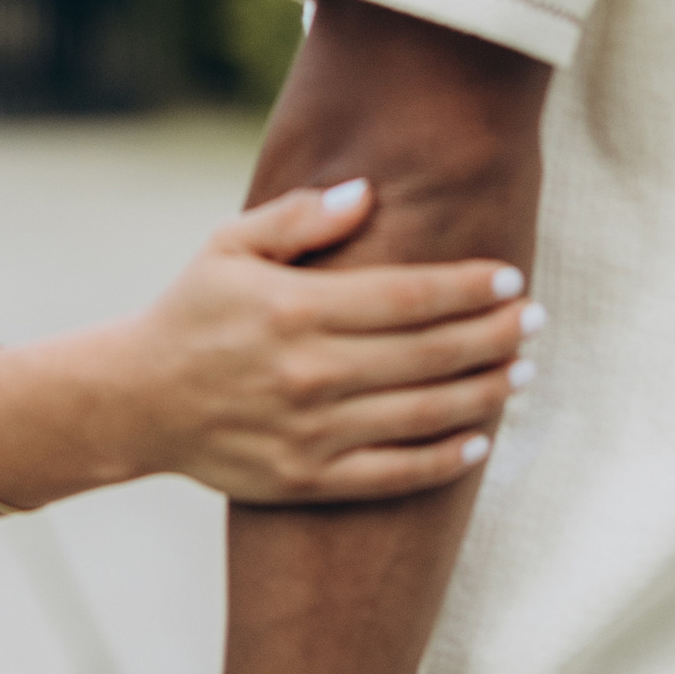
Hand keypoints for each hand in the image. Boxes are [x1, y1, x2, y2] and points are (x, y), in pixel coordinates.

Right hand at [119, 181, 530, 502]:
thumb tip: (368, 194)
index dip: (466, 288)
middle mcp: (310, 373)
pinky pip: (392, 474)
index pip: (406, 297)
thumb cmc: (193, 310)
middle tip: (536, 321)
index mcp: (295, 309)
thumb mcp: (229, 245)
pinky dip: (442, 460)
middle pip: (428, 354)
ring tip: (522, 373)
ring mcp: (311, 432)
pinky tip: (478, 441)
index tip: (510, 279)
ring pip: (422, 414)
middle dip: (493, 336)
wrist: (138, 400)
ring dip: (483, 393)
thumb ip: (298, 217)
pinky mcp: (307, 479)